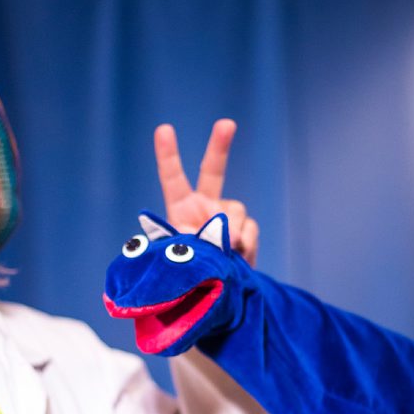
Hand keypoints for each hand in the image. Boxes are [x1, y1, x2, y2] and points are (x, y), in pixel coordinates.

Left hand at [154, 119, 258, 266]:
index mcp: (181, 208)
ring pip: (235, 214)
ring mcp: (227, 215)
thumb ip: (204, 242)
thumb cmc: (188, 272)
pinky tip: (237, 258)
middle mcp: (205, 205)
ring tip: (222, 254)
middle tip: (227, 123)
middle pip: (213, 171)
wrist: (214, 290)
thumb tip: (236, 236)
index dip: (167, 155)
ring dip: (231, 234)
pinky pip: (250, 231)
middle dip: (220, 146)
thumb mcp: (184, 257)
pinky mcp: (247, 228)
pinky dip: (245, 247)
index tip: (163, 129)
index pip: (173, 179)